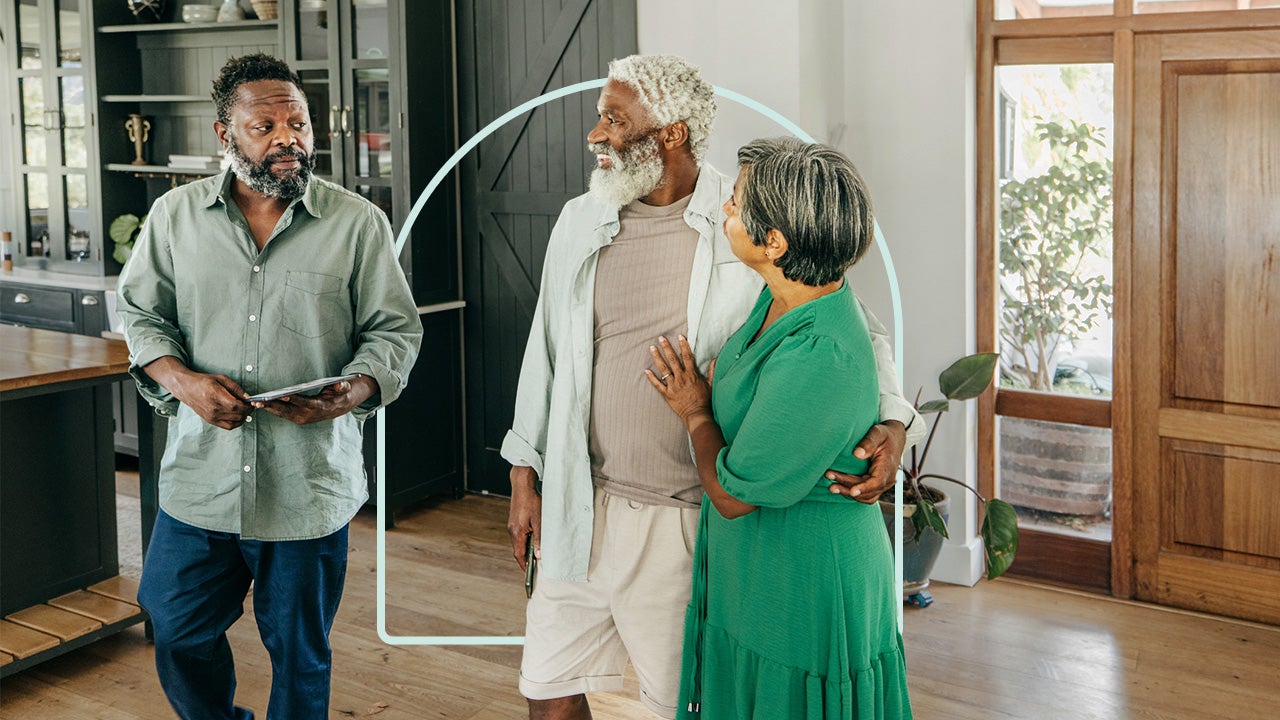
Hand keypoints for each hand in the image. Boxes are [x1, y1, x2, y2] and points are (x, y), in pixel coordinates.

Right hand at [144, 356, 250, 429]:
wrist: (186, 388)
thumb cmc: (203, 381)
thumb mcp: (221, 379)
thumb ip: (236, 388)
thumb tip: (247, 397)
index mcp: (215, 395)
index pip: (236, 405)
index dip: (247, 406)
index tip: (252, 402)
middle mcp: (213, 408)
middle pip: (237, 414)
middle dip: (247, 411)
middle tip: (250, 405)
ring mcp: (211, 416)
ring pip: (234, 422)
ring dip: (243, 417)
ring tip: (244, 410)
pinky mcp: (210, 421)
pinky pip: (228, 426)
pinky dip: (236, 422)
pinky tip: (238, 415)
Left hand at [251, 375, 376, 424]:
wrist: (341, 407)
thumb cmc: (340, 394)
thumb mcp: (345, 388)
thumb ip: (342, 387)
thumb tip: (340, 384)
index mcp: (320, 407)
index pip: (305, 403)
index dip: (294, 400)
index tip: (282, 394)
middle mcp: (310, 415)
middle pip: (289, 410)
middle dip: (273, 406)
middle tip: (259, 401)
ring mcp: (303, 418)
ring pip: (284, 413)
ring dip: (270, 409)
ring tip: (256, 402)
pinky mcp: (298, 418)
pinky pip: (283, 414)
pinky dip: (272, 409)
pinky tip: (262, 404)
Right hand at [507, 465, 540, 570]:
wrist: (522, 485)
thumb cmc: (531, 501)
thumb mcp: (539, 521)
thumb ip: (539, 539)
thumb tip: (539, 554)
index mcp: (517, 532)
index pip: (519, 554)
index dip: (524, 565)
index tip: (528, 573)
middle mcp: (512, 530)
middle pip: (518, 550)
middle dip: (526, 558)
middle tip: (535, 566)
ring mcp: (511, 526)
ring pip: (519, 542)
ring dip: (527, 548)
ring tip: (537, 553)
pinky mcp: (514, 521)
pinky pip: (519, 535)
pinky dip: (525, 540)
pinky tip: (534, 539)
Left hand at [645, 335, 711, 431]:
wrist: (697, 414)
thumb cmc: (704, 400)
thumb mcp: (710, 384)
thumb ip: (711, 371)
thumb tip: (715, 359)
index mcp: (691, 375)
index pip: (687, 356)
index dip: (683, 345)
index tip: (679, 336)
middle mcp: (681, 378)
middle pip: (672, 359)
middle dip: (666, 347)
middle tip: (661, 338)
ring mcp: (673, 386)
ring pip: (663, 369)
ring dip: (657, 357)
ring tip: (652, 348)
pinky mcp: (667, 394)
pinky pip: (657, 384)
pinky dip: (651, 378)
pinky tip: (646, 370)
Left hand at [826, 420, 906, 503]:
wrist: (894, 439)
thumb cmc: (885, 435)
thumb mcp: (878, 433)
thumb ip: (869, 442)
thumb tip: (857, 454)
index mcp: (887, 468)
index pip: (877, 483)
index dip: (864, 488)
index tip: (852, 490)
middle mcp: (886, 480)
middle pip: (867, 492)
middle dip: (847, 487)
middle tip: (829, 476)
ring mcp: (881, 485)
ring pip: (865, 497)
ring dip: (847, 492)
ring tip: (831, 486)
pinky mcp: (875, 486)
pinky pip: (864, 495)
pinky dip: (851, 492)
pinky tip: (839, 486)